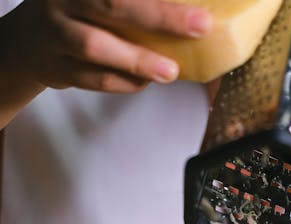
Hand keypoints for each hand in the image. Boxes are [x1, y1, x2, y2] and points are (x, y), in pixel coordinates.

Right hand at [5, 0, 212, 92]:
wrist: (25, 44)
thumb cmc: (75, 13)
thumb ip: (132, 3)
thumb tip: (184, 10)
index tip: (198, 8)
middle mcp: (63, 0)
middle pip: (111, 3)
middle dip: (160, 15)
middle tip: (199, 26)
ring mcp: (54, 34)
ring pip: (95, 46)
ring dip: (137, 59)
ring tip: (170, 72)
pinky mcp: (56, 69)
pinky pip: (93, 79)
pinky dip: (123, 83)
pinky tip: (145, 82)